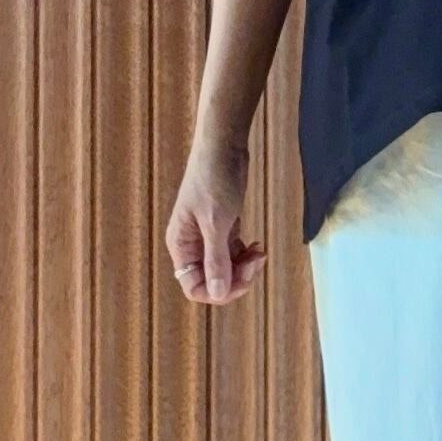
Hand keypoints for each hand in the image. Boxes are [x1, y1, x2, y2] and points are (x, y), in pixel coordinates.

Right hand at [166, 134, 267, 304]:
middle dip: (237, 277)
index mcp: (181, 245)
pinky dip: (246, 254)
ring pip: (226, 268)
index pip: (194, 287)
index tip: (242, 277)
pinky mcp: (222, 227)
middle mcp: (191, 244)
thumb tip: (217, 293)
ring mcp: (207, 236)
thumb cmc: (215, 180)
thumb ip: (216, 259)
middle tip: (256, 262)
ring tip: (259, 252)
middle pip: (213, 280)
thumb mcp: (217, 223)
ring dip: (245, 266)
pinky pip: (233, 253)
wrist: (224, 147)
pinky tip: (257, 246)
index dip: (218, 291)